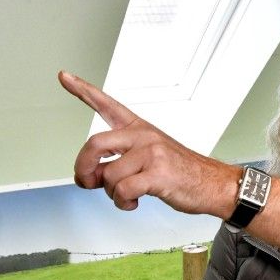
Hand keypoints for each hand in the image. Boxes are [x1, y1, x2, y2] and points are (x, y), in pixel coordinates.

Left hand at [57, 71, 236, 215]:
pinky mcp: (157, 173)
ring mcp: (151, 153)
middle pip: (94, 144)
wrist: (214, 184)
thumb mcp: (151, 158)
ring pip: (108, 176)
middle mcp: (143, 136)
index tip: (65, 76)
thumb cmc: (182, 173)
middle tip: (86, 182)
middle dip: (84, 168)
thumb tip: (90, 178)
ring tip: (126, 196)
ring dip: (111, 194)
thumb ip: (119, 162)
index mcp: (140, 128)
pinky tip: (134, 202)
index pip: (107, 104)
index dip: (83, 90)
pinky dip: (123, 203)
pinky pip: (122, 190)